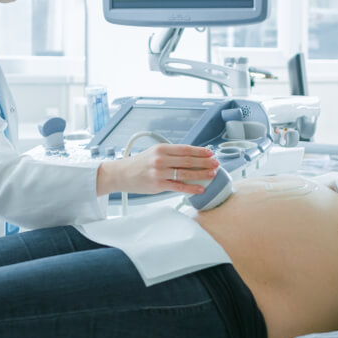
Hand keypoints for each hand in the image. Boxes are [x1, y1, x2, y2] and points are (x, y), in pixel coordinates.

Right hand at [96, 143, 217, 195]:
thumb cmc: (139, 164)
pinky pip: (179, 187)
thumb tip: (192, 157)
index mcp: (161, 148)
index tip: (210, 153)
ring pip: (186, 173)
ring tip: (212, 174)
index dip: (200, 151)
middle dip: (204, 162)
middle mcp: (161, 159)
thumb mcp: (154, 152)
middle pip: (188, 160)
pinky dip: (191, 188)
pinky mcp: (158, 185)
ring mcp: (160, 173)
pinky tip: (200, 188)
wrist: (121, 174)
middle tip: (216, 163)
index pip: (186, 149)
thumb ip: (171, 154)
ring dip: (201, 174)